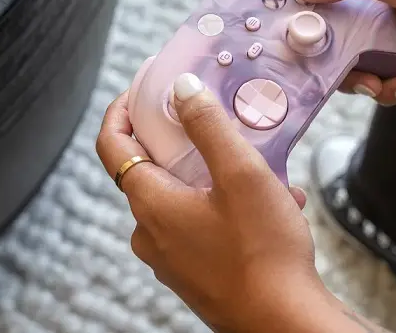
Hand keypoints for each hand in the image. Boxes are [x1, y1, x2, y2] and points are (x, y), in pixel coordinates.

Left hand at [95, 74, 325, 331]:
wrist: (283, 321)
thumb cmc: (264, 251)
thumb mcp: (241, 174)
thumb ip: (208, 125)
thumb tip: (181, 88)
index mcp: (151, 204)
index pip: (112, 145)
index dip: (123, 108)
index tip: (146, 85)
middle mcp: (151, 233)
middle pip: (150, 169)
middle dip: (184, 141)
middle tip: (216, 121)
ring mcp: (171, 258)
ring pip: (183, 198)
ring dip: (216, 176)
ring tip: (266, 171)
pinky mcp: (193, 274)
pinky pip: (200, 225)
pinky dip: (227, 207)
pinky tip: (275, 206)